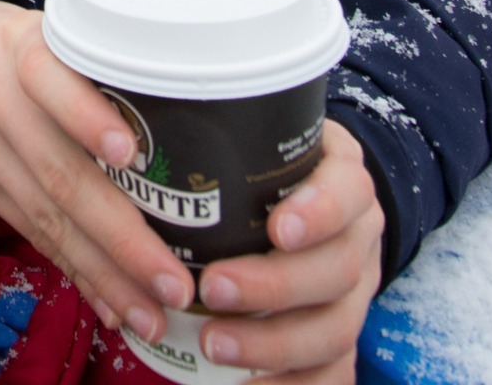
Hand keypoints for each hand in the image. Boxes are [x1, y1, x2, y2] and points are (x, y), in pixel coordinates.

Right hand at [0, 0, 195, 343]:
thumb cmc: (31, 49)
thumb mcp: (59, 35)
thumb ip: (106, 68)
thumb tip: (192, 132)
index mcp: (22, 48)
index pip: (48, 76)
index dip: (87, 116)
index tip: (130, 153)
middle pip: (58, 172)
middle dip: (121, 237)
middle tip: (174, 283)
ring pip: (47, 218)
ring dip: (104, 273)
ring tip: (152, 313)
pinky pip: (31, 233)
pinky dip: (76, 271)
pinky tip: (112, 304)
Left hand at [192, 119, 382, 382]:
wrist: (313, 205)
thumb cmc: (264, 165)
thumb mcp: (256, 136)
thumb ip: (215, 133)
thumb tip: (134, 131)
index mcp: (341, 181)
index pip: (348, 190)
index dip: (321, 211)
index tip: (278, 228)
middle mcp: (357, 238)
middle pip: (338, 269)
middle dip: (276, 285)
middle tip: (214, 287)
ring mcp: (354, 293)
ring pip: (336, 328)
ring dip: (273, 344)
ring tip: (213, 342)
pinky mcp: (340, 335)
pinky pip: (332, 372)